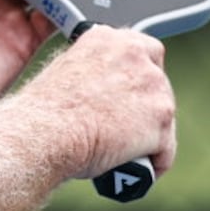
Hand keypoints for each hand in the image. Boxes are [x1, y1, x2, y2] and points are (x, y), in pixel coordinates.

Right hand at [18, 25, 177, 180]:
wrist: (44, 134)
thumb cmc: (44, 112)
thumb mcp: (65, 71)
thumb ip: (92, 69)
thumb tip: (99, 85)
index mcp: (110, 40)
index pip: (146, 51)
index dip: (140, 77)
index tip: (132, 93)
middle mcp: (137, 56)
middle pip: (158, 85)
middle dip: (146, 108)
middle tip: (125, 128)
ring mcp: (154, 87)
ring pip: (163, 118)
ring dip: (151, 136)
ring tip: (128, 154)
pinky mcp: (161, 120)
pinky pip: (165, 149)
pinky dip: (155, 162)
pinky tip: (138, 171)